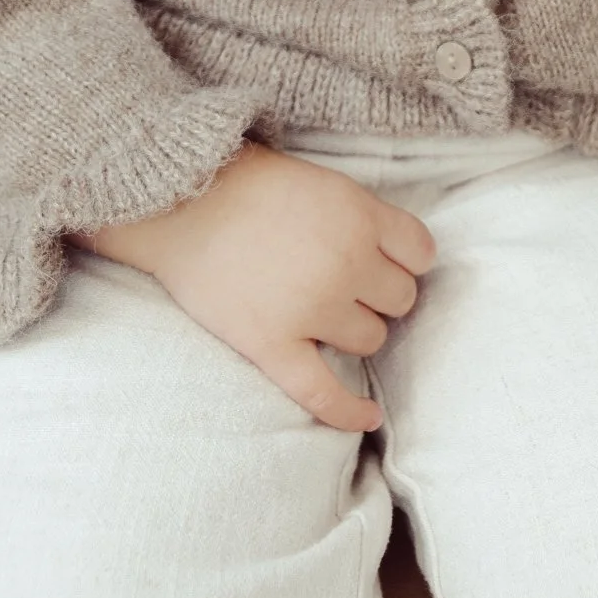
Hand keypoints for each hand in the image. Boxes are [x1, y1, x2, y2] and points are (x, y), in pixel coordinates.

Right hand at [84, 144, 435, 431]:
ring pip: (371, 340)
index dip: (405, 259)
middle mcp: (345, 263)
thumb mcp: (324, 182)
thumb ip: (364, 216)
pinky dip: (349, 410)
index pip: (420, 253)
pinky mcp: (272, 345)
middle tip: (345, 282)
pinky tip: (368, 416)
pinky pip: (323, 393)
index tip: (387, 261)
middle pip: (399, 299)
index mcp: (359, 215)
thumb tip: (399, 258)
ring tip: (323, 312)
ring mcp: (310, 308)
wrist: (176, 201)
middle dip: (378, 293)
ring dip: (355, 330)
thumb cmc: (248, 183)